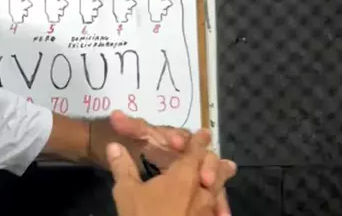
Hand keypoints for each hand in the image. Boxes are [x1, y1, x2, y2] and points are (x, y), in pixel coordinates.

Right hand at [107, 129, 234, 215]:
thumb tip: (113, 146)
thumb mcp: (126, 192)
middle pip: (216, 172)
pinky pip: (217, 213)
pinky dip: (220, 208)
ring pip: (219, 193)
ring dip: (222, 184)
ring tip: (228, 182)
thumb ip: (122, 166)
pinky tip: (219, 213)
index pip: (194, 151)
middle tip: (227, 162)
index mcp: (183, 175)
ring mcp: (207, 211)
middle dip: (218, 165)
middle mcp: (201, 191)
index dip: (199, 141)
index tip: (204, 133)